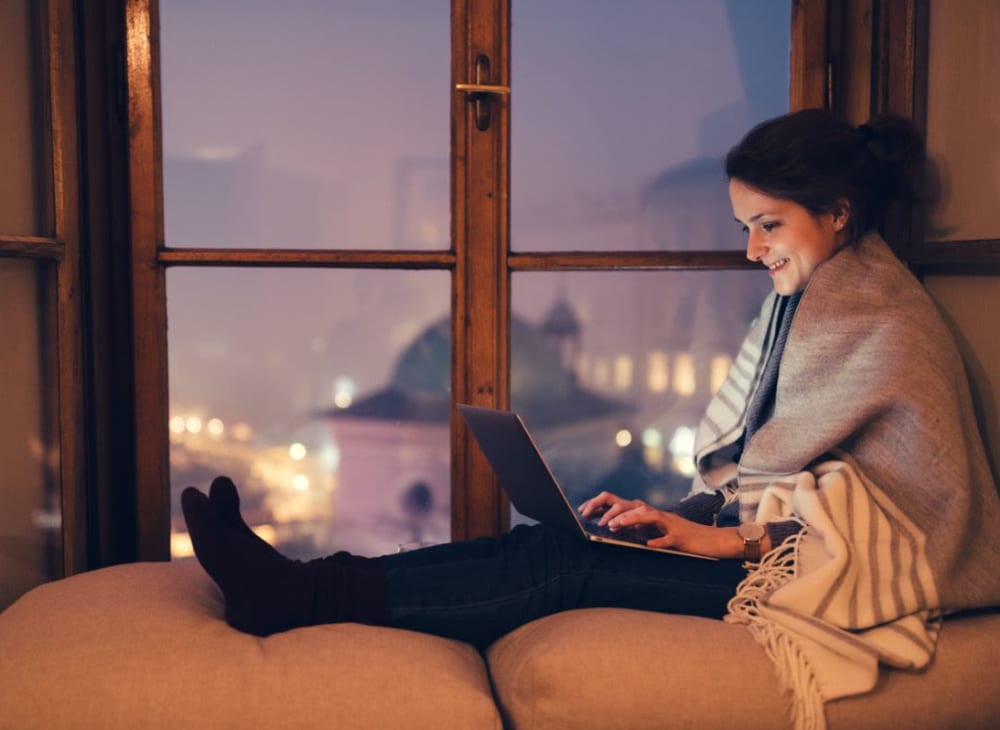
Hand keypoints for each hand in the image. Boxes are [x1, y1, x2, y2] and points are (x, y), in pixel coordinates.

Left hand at [580, 491, 760, 558]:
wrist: (713, 542)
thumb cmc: (683, 538)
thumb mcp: (657, 532)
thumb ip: (640, 528)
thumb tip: (616, 527)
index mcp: (649, 514)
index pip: (622, 503)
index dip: (602, 505)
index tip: (584, 512)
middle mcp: (658, 515)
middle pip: (631, 504)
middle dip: (611, 511)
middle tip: (596, 521)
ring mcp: (670, 524)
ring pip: (647, 515)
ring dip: (629, 520)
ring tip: (614, 527)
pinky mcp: (682, 537)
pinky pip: (668, 538)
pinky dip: (659, 541)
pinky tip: (649, 545)